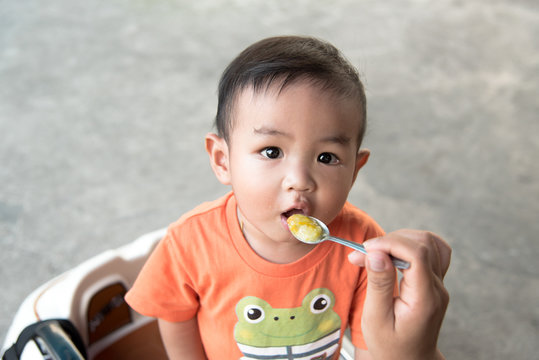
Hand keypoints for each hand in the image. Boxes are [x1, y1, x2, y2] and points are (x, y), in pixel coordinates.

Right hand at [348, 230, 450, 359]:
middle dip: (391, 240)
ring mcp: (440, 284)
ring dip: (400, 240)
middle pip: (423, 243)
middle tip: (364, 254)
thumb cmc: (390, 345)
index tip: (366, 249)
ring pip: (429, 242)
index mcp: (425, 299)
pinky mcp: (435, 281)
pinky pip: (432, 251)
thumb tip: (377, 252)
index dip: (390, 243)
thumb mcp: (376, 319)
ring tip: (377, 253)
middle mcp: (437, 288)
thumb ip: (379, 284)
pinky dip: (411, 244)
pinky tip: (394, 252)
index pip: (417, 254)